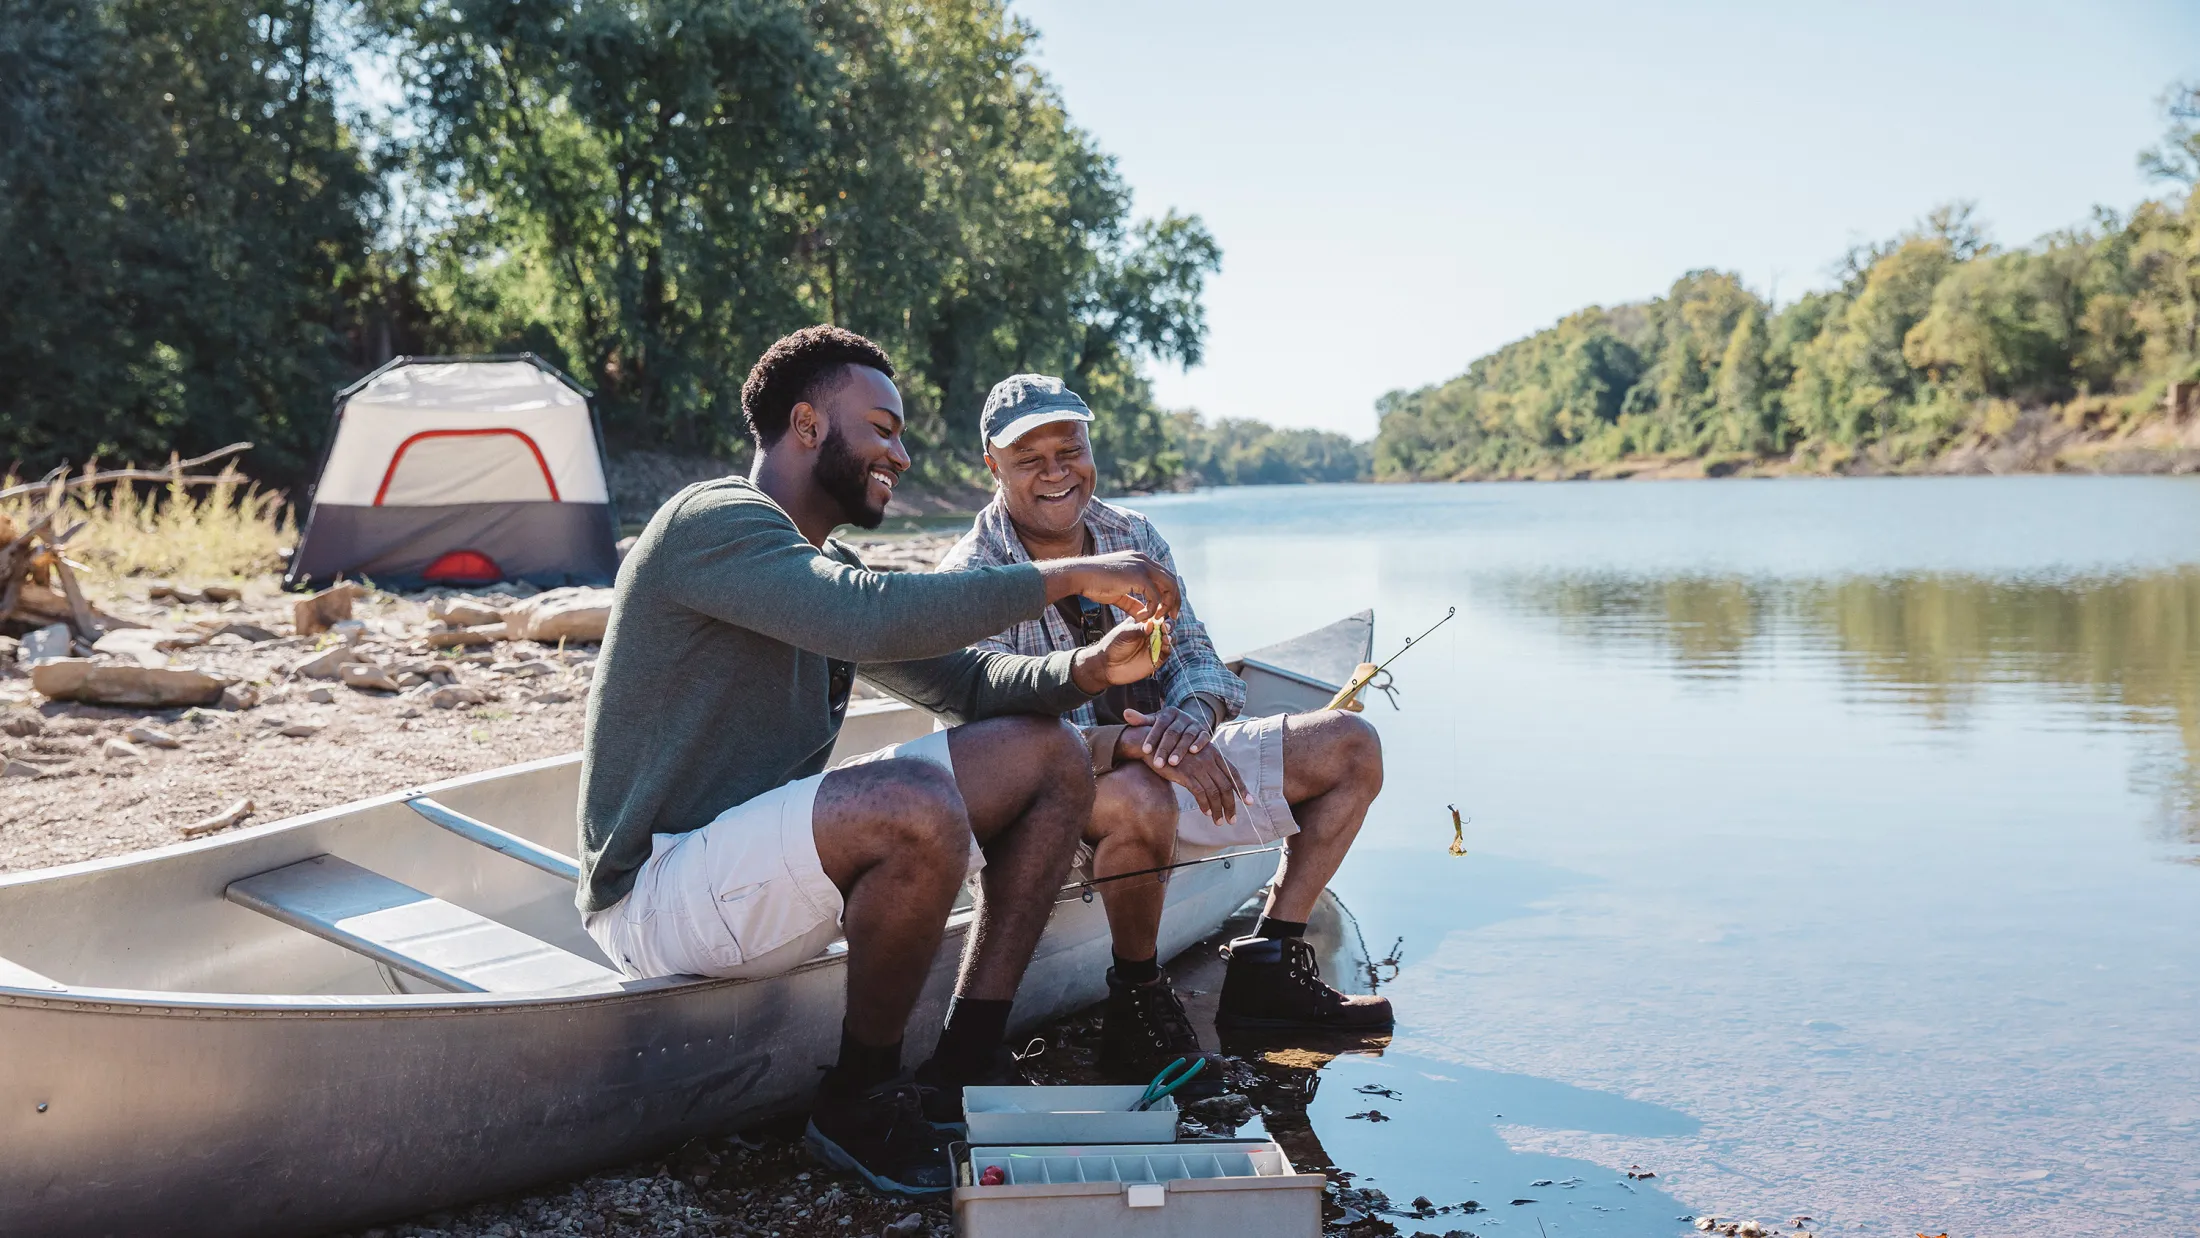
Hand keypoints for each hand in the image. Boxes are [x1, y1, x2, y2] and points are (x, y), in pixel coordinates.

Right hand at [1038, 551, 1181, 620]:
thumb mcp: (1118, 593)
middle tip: (1172, 618)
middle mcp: (1144, 560)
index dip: (1170, 594)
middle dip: (1175, 601)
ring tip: (1157, 619)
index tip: (1167, 611)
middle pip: (1172, 580)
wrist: (1079, 576)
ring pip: (1169, 586)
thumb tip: (1144, 613)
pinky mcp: (1137, 576)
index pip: (1165, 576)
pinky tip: (1141, 617)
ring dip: (1166, 606)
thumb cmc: (1094, 584)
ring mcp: (1142, 566)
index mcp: (1140, 561)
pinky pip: (1155, 596)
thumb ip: (1133, 602)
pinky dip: (1152, 610)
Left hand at [1071, 617, 1171, 692]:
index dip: (1160, 615)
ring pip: (1168, 639)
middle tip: (1165, 627)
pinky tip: (1165, 646)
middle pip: (1165, 627)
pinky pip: (1166, 652)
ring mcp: (1154, 646)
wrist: (1107, 666)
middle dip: (1168, 626)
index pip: (1156, 616)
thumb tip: (1151, 623)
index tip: (1160, 616)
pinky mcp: (1156, 658)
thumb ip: (1138, 629)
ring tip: (1165, 637)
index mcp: (1142, 624)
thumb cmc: (1113, 646)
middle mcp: (1150, 634)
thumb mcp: (1124, 634)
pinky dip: (1168, 648)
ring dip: (1169, 637)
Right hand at [1121, 709, 1247, 823]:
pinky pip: (1200, 793)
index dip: (1242, 788)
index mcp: (1213, 754)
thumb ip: (1206, 766)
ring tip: (1219, 822)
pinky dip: (1205, 805)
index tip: (1249, 802)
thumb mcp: (1194, 756)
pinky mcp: (1186, 774)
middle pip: (1226, 786)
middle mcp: (1209, 760)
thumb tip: (1216, 783)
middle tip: (1232, 820)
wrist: (1153, 744)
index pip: (1233, 773)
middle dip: (1231, 805)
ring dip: (1218, 809)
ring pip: (1215, 792)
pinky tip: (1206, 813)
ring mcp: (1198, 767)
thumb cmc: (1173, 752)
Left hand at [1133, 703, 1212, 770]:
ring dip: (1180, 749)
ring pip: (1187, 735)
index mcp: (1168, 713)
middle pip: (1172, 732)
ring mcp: (1194, 723)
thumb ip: (1141, 720)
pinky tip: (1193, 752)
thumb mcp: (1154, 722)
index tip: (1144, 751)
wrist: (1189, 724)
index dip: (1152, 737)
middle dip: (1164, 748)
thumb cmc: (1166, 727)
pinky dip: (1199, 743)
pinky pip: (1203, 736)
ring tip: (1173, 763)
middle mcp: (1182, 716)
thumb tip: (1125, 712)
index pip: (1159, 724)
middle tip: (1157, 764)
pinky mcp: (1205, 731)